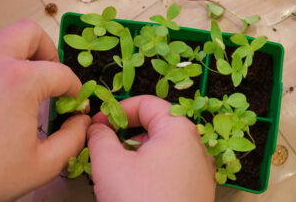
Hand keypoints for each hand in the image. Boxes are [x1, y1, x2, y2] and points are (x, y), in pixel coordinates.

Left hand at [0, 21, 89, 201]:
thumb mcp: (45, 163)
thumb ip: (73, 138)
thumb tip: (81, 121)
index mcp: (20, 81)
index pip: (60, 72)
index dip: (73, 87)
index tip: (72, 100)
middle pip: (28, 32)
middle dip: (46, 50)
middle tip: (48, 73)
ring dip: (12, 48)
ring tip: (17, 74)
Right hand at [88, 95, 214, 201]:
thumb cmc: (142, 201)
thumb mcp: (109, 163)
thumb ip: (99, 137)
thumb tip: (97, 128)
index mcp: (178, 130)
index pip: (146, 103)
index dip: (117, 109)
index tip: (98, 124)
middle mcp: (195, 147)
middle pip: (155, 126)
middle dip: (126, 135)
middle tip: (104, 148)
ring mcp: (199, 172)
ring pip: (162, 151)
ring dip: (136, 156)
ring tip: (117, 173)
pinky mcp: (196, 194)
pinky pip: (171, 172)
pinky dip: (150, 174)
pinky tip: (134, 190)